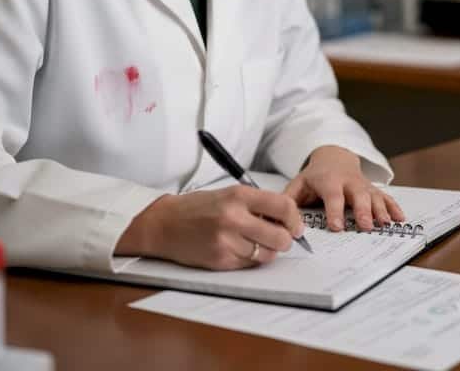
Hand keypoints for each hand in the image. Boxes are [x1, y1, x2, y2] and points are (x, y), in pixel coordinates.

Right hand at [116, 185, 302, 269]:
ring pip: (268, 255)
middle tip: (279, 238)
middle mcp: (234, 217)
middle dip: (285, 240)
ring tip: (253, 243)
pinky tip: (237, 249)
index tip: (296, 226)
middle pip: (281, 237)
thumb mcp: (229, 194)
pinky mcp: (220, 260)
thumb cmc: (198, 208)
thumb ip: (258, 204)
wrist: (164, 224)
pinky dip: (250, 260)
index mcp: (239, 196)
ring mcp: (227, 241)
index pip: (284, 206)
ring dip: (267, 252)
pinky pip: (250, 265)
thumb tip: (288, 221)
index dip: (295, 219)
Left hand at [283, 145, 404, 231]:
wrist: (335, 157)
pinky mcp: (373, 189)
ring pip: (375, 196)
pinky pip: (386, 197)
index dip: (335, 211)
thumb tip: (280, 219)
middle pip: (358, 195)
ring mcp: (363, 185)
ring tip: (386, 224)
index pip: (332, 196)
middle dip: (363, 211)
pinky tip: (400, 219)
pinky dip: (394, 207)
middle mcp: (349, 182)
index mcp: (329, 181)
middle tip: (365, 226)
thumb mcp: (299, 183)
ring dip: (381, 210)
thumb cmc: (315, 176)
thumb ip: (290, 199)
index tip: (336, 227)